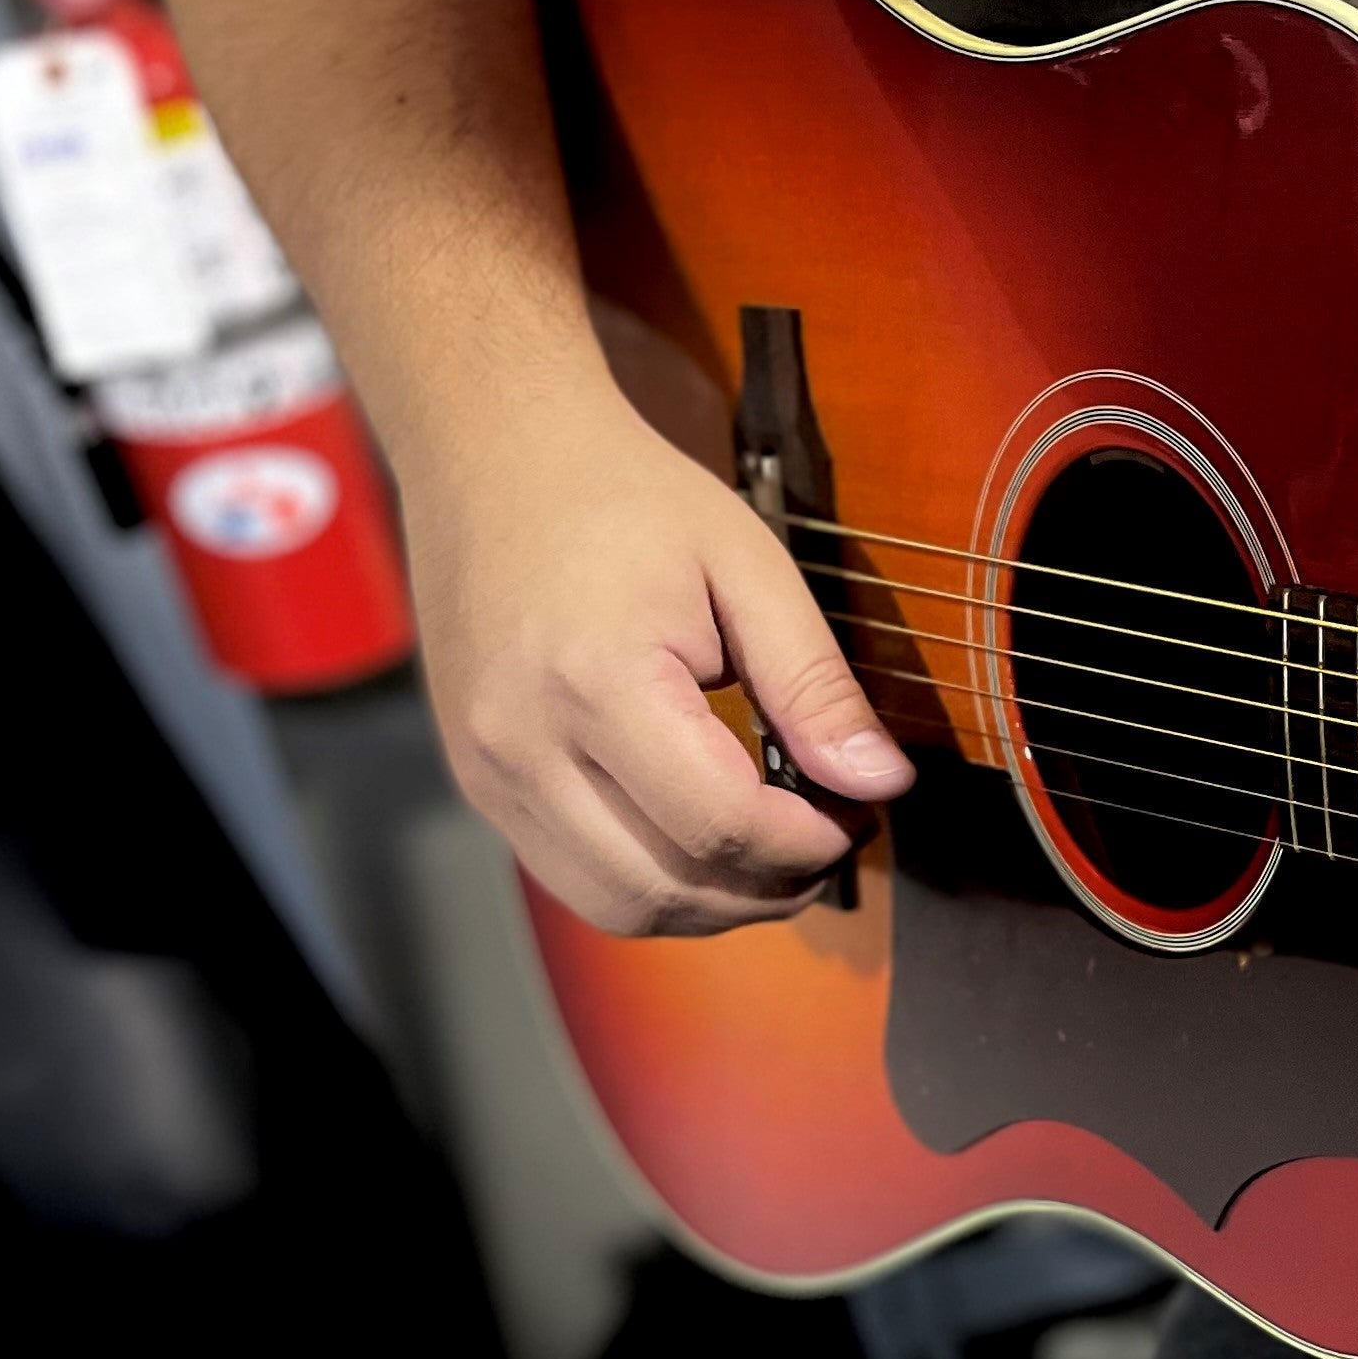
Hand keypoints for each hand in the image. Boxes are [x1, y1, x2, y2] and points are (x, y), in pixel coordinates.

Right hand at [408, 384, 914, 933]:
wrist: (491, 452)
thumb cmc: (625, 496)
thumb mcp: (748, 566)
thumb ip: (814, 684)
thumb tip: (880, 783)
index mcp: (596, 680)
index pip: (720, 825)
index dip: (808, 844)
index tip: (858, 815)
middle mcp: (524, 742)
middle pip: (667, 889)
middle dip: (768, 889)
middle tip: (829, 841)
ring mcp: (489, 771)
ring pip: (617, 907)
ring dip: (712, 904)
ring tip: (773, 852)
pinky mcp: (478, 781)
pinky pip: (573, 878)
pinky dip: (652, 882)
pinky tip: (702, 837)